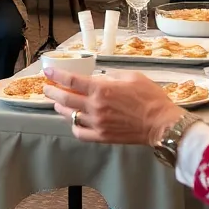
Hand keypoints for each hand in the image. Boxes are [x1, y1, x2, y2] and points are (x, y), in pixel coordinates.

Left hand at [43, 68, 183, 144]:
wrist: (161, 124)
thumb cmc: (150, 97)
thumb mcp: (131, 76)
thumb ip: (111, 76)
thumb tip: (99, 78)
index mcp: (102, 89)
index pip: (71, 81)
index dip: (57, 75)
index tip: (48, 72)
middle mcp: (95, 107)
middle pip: (65, 98)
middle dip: (52, 91)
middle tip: (46, 88)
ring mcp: (97, 123)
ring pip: (70, 115)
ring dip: (60, 107)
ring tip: (58, 102)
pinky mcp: (102, 137)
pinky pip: (80, 132)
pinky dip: (73, 126)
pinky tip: (74, 121)